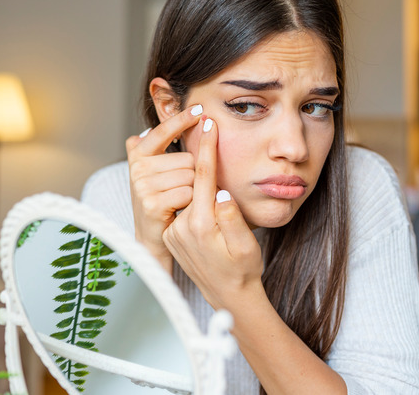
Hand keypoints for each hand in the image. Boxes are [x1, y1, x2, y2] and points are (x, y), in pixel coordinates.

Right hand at [125, 104, 202, 272]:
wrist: (152, 238)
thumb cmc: (161, 201)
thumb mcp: (156, 170)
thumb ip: (159, 146)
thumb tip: (165, 122)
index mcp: (138, 154)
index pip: (163, 131)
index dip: (181, 119)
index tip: (200, 110)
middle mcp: (137, 167)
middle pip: (187, 158)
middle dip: (192, 174)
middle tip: (180, 190)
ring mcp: (142, 185)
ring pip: (190, 176)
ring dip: (193, 189)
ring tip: (180, 201)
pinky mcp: (151, 203)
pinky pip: (187, 192)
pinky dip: (191, 202)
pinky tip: (179, 209)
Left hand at [162, 117, 263, 309]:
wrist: (229, 295)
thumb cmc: (244, 270)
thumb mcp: (246, 245)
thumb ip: (232, 218)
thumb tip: (221, 192)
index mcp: (201, 225)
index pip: (202, 176)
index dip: (206, 147)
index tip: (208, 123)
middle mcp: (182, 227)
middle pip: (190, 181)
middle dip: (199, 158)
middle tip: (203, 131)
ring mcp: (174, 232)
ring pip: (186, 193)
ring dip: (196, 180)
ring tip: (206, 170)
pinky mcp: (172, 235)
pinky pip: (183, 207)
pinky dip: (191, 197)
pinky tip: (202, 197)